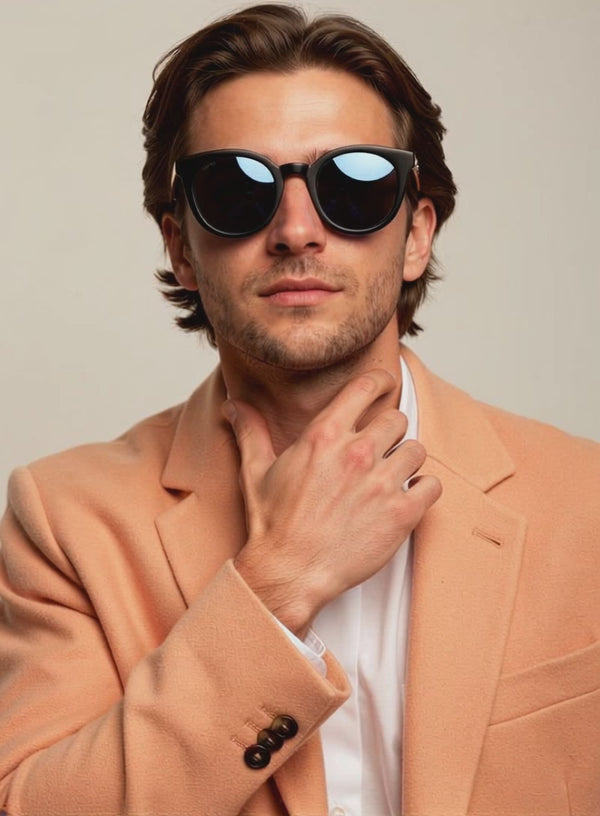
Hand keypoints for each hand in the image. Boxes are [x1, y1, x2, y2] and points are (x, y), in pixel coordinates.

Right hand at [224, 370, 440, 635]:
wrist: (288, 573)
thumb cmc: (272, 525)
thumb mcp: (255, 471)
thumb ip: (251, 431)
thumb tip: (234, 405)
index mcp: (323, 436)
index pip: (365, 388)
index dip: (379, 382)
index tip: (383, 385)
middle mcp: (356, 454)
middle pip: (397, 420)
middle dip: (389, 432)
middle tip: (379, 448)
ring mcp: (381, 484)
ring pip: (416, 451)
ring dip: (406, 461)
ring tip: (391, 475)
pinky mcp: (400, 514)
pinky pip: (431, 485)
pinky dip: (423, 489)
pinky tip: (408, 496)